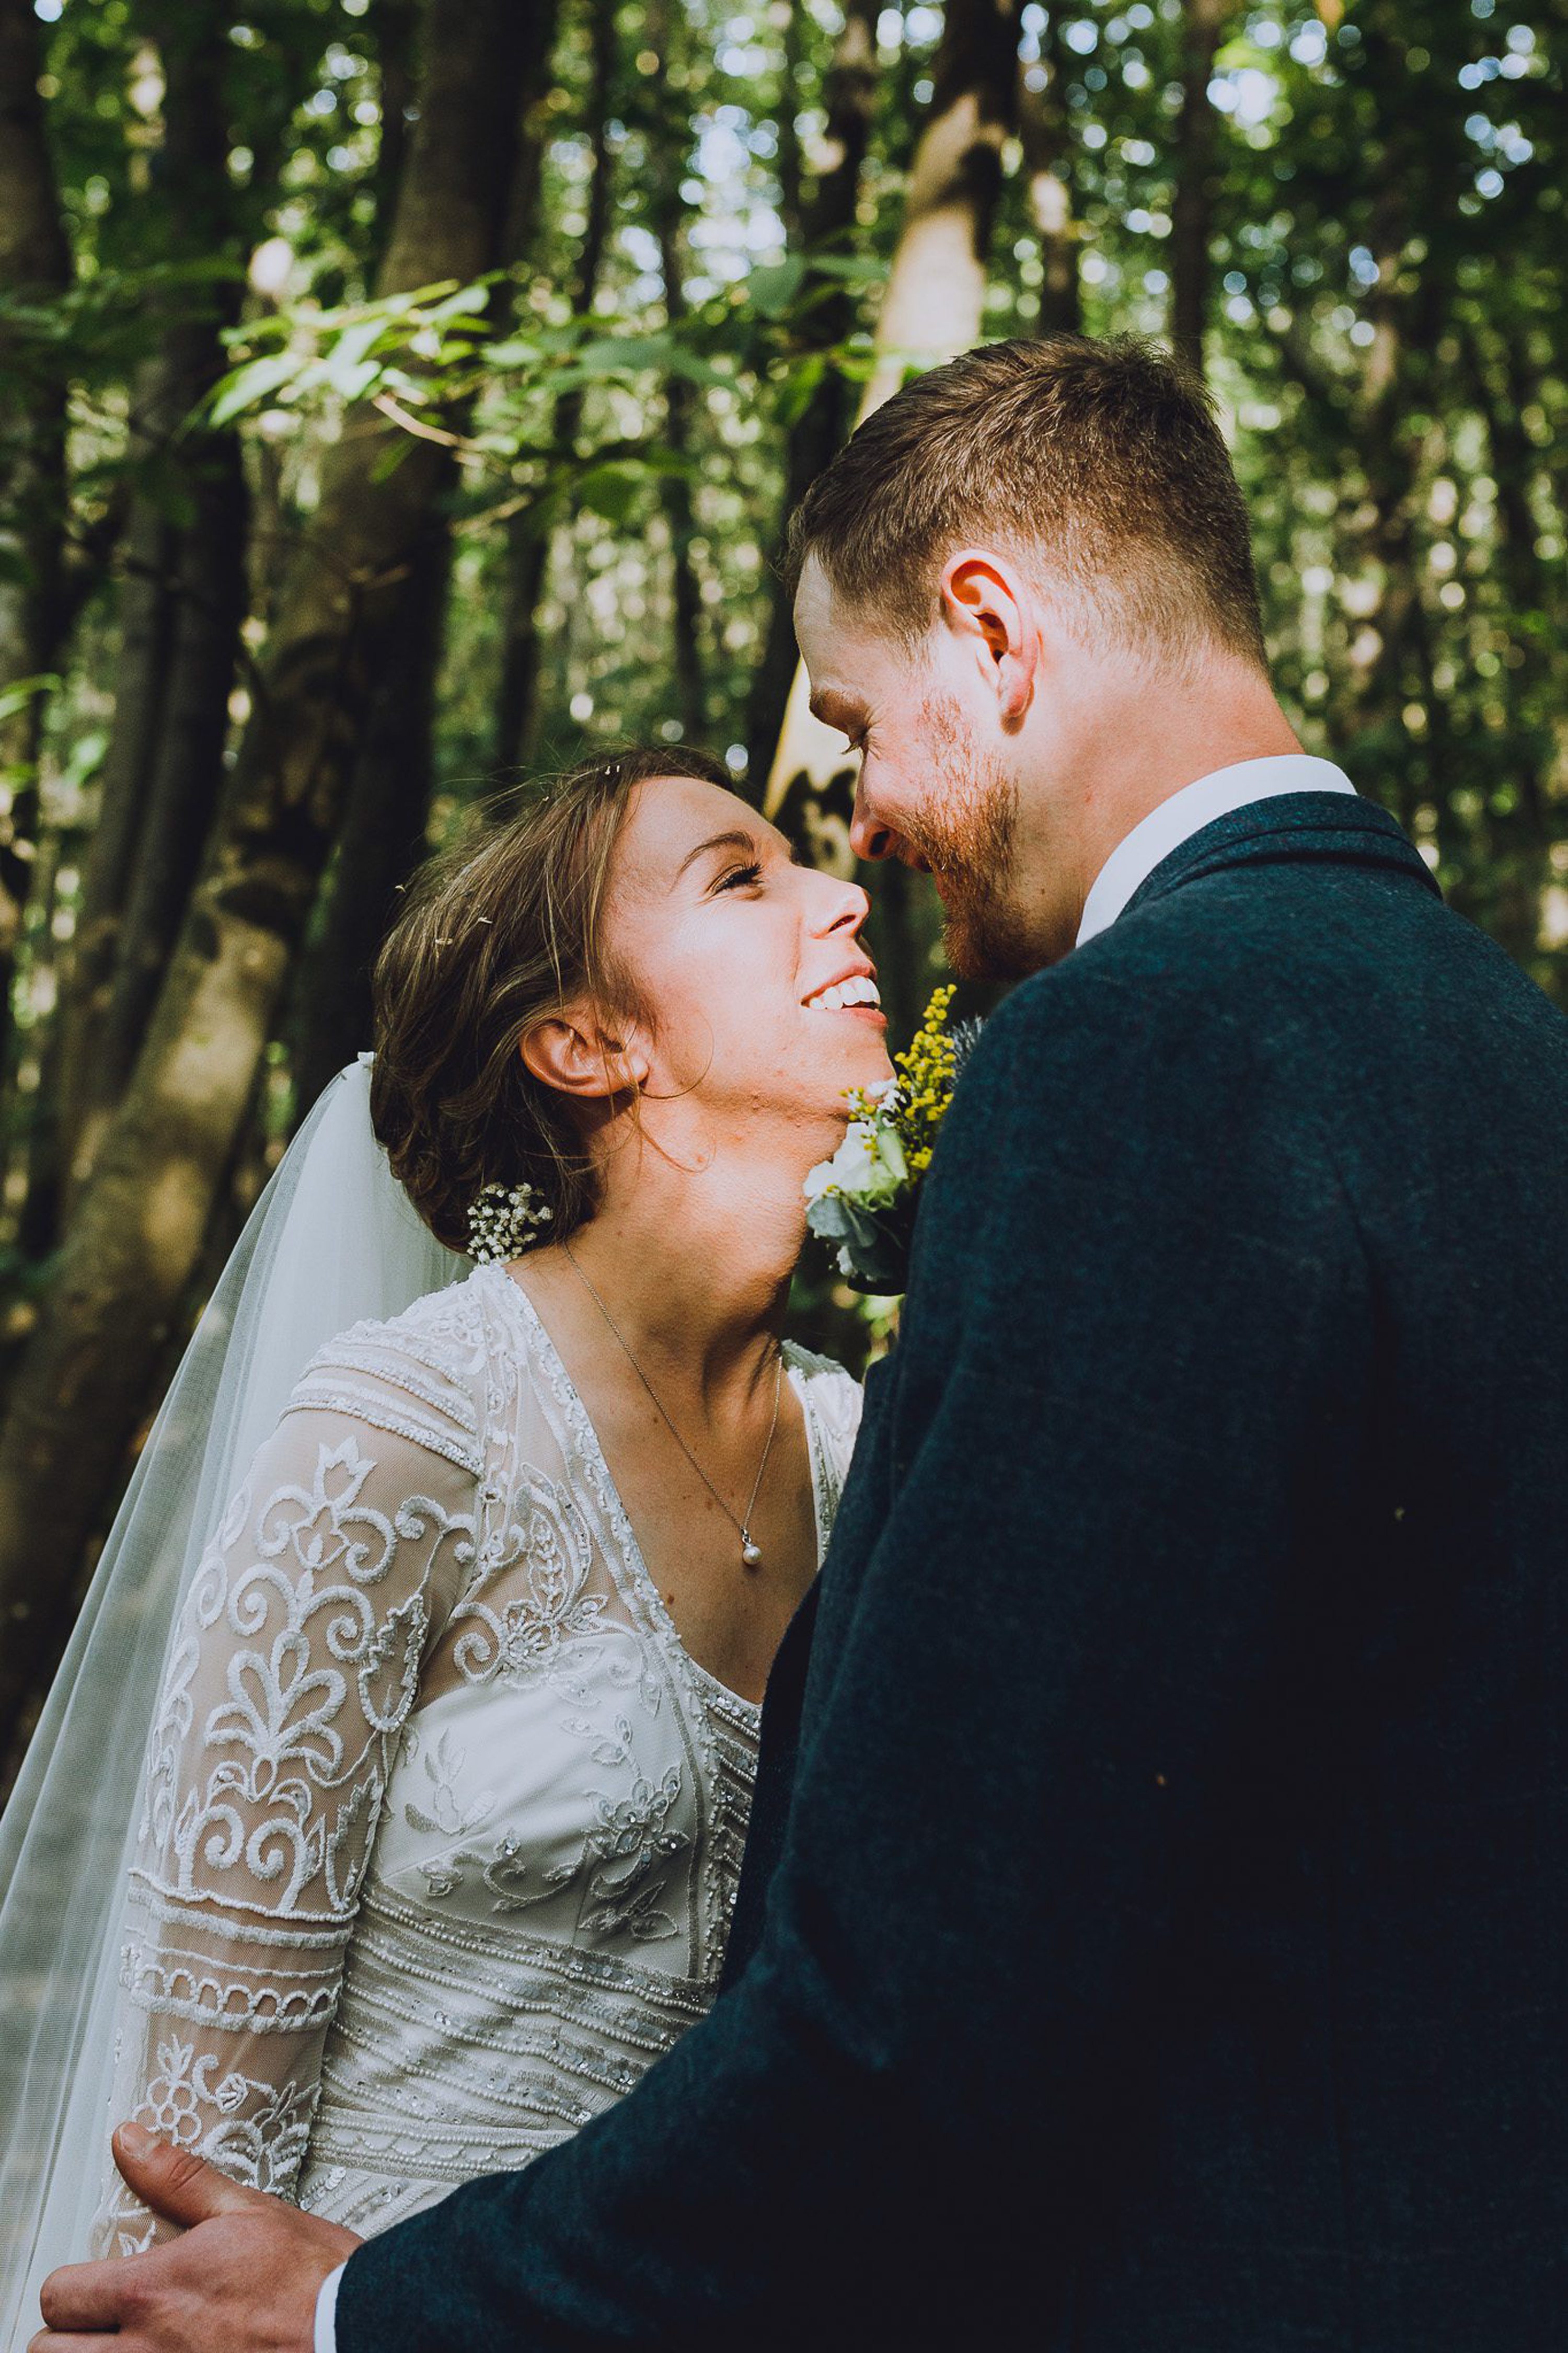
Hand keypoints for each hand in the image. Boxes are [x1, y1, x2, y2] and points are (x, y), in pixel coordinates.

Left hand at [31, 2121, 360, 2350]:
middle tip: (98, 2323)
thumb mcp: (247, 2211)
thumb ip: (179, 2180)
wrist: (354, 2332)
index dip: (69, 2287)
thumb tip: (130, 2142)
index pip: (60, 2296)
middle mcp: (145, 2349)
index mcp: (153, 2290)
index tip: (92, 2284)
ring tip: (125, 2344)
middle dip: (67, 2336)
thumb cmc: (311, 2279)